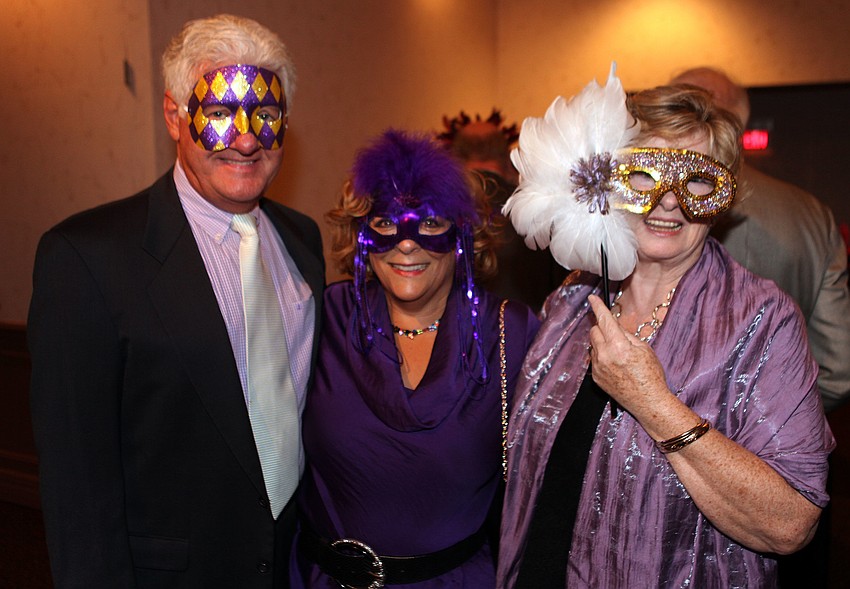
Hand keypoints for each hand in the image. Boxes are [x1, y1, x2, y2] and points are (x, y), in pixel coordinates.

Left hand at [587, 294, 670, 417]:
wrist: (649, 402)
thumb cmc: (652, 375)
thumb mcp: (644, 349)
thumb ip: (626, 335)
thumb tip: (614, 325)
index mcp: (619, 346)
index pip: (604, 320)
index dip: (598, 307)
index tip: (592, 298)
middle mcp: (605, 356)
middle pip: (594, 331)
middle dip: (602, 327)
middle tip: (615, 332)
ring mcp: (598, 368)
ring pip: (593, 345)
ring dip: (602, 342)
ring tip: (619, 353)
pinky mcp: (595, 377)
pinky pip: (594, 359)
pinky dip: (601, 356)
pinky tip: (615, 365)